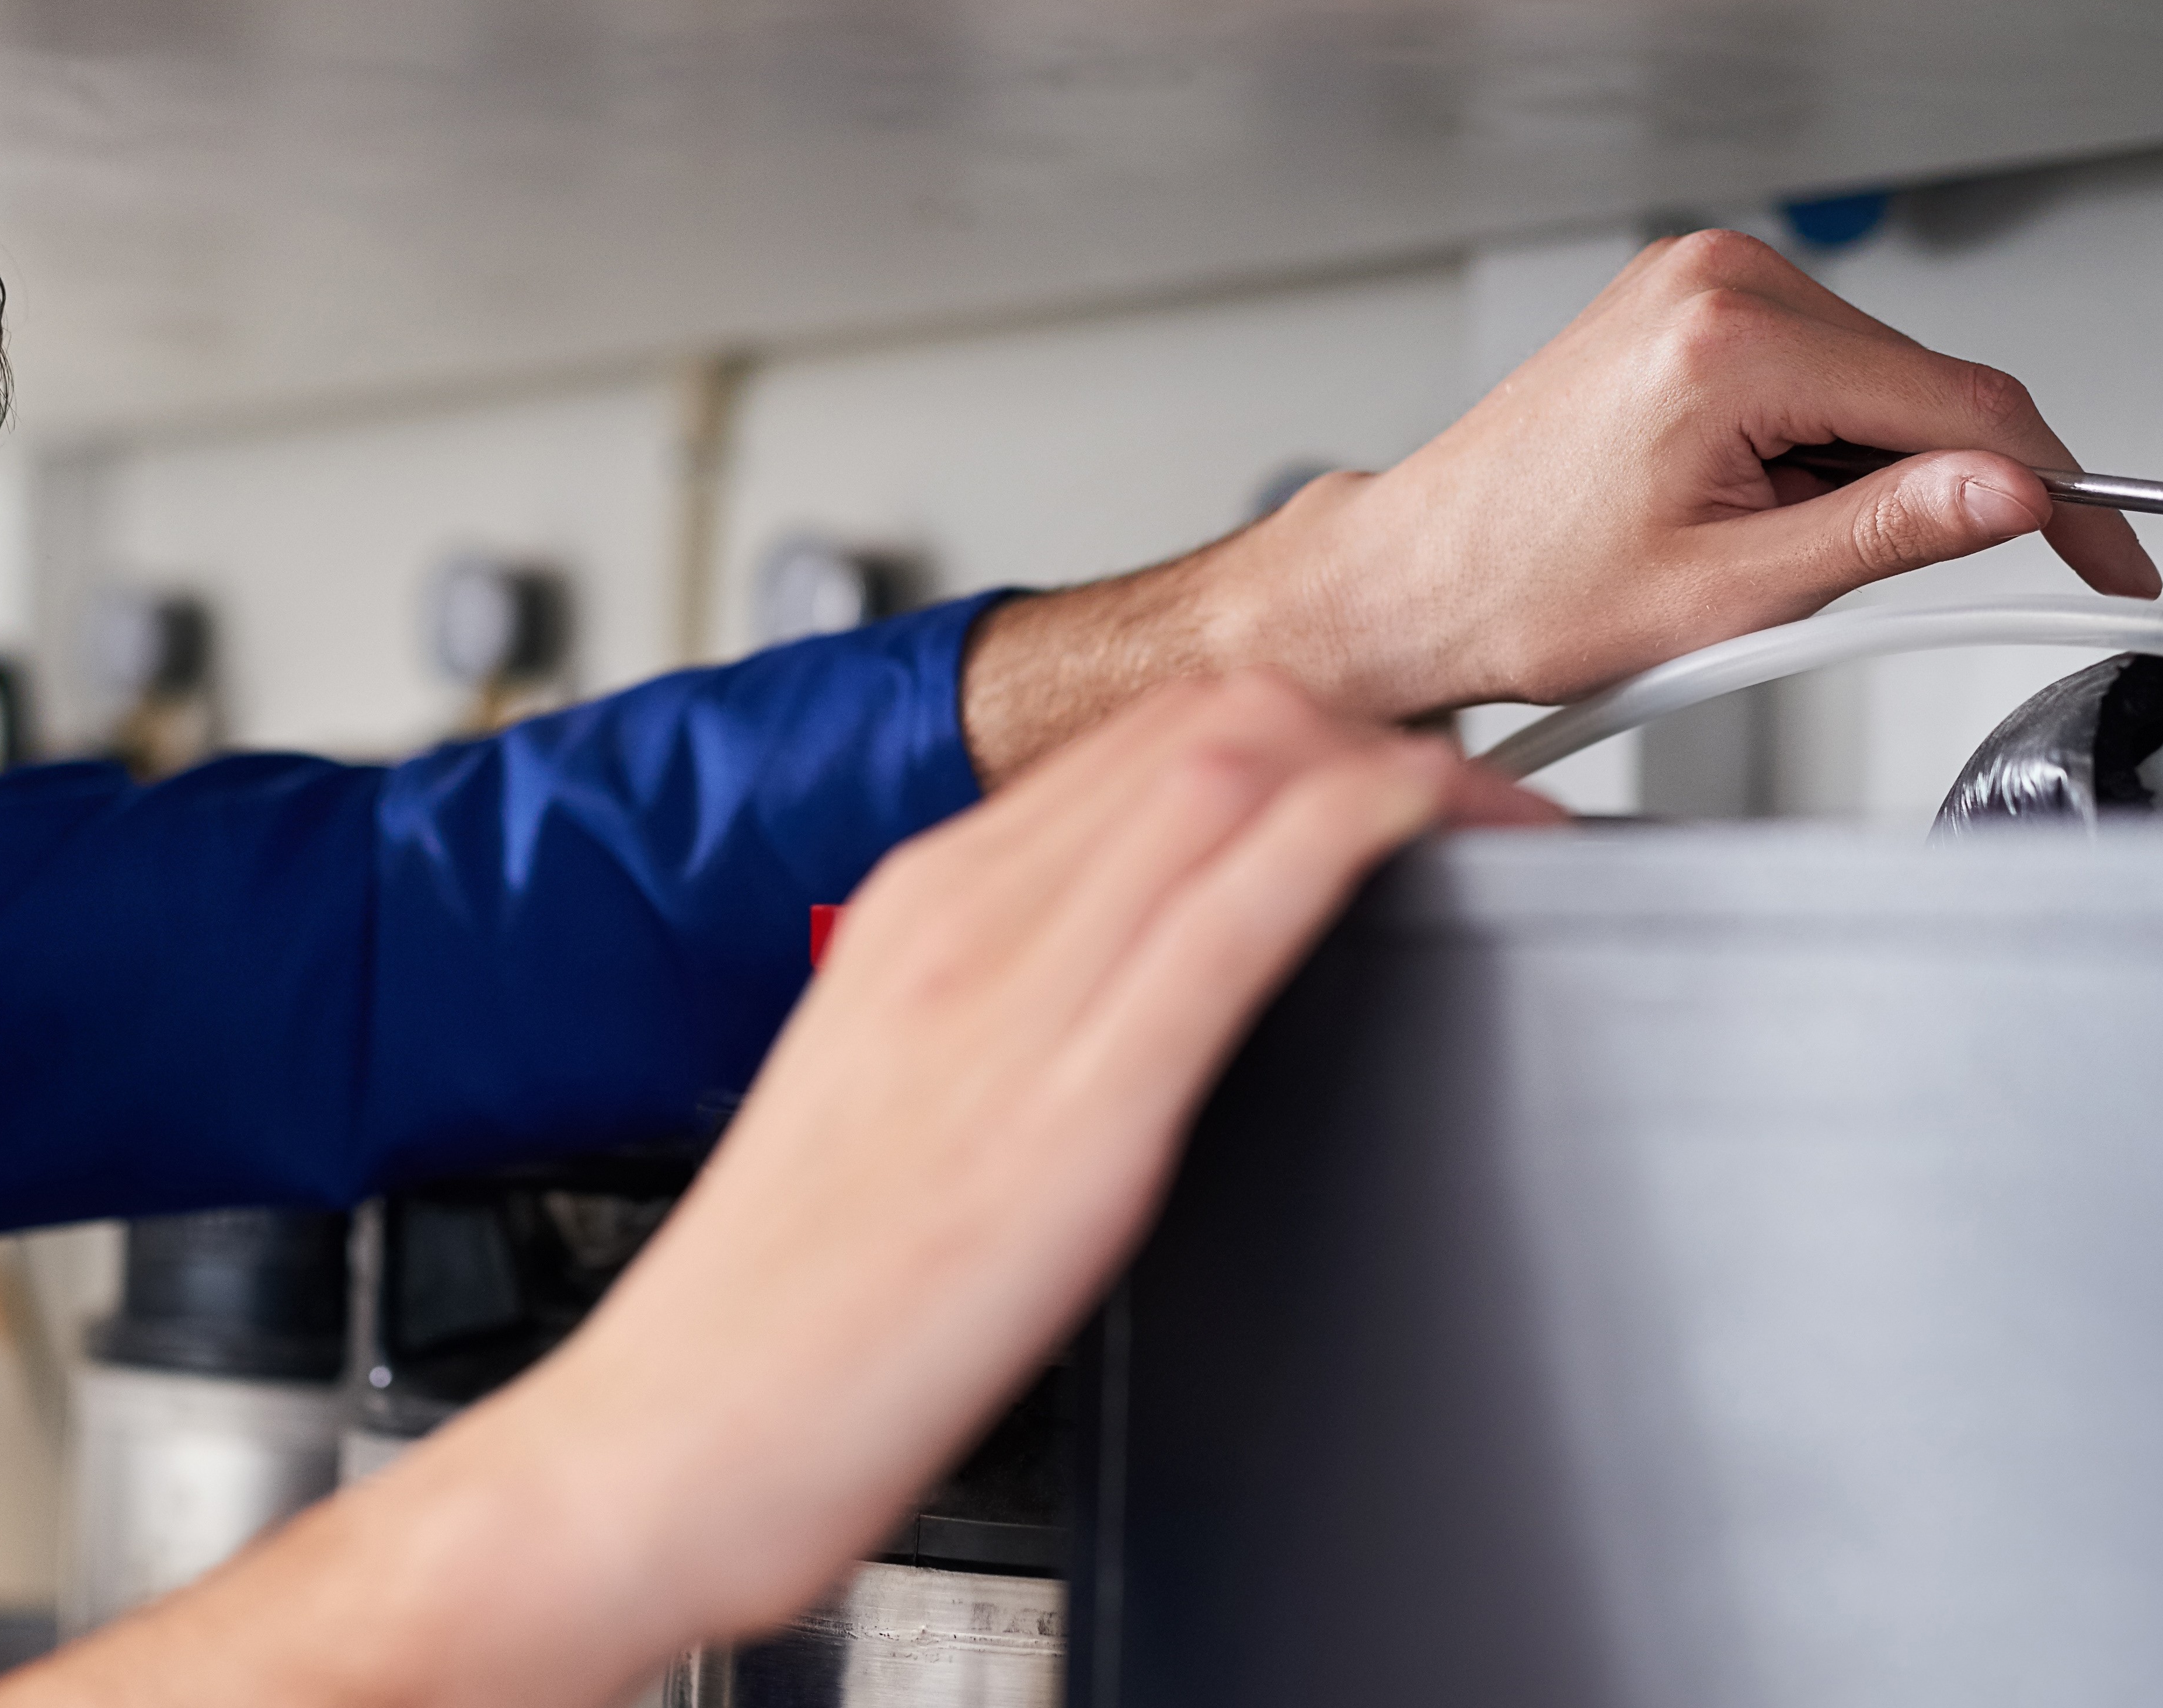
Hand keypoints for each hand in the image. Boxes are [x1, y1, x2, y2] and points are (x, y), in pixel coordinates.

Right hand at [0, 675, 1551, 1707]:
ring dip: (1396, 764)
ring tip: (1497, 814)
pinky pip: (1234, 915)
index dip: (1299, 728)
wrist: (665, 1440)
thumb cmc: (777, 1301)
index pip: (1142, 738)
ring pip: (1232, 773)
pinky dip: (1352, 841)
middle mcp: (965, 920)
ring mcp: (1015, 1002)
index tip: (1386, 777)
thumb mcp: (890, 1102)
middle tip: (1480, 794)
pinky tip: (1424, 836)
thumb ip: (1001, 1017)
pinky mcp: (1072, 1113)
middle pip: (1206, 721)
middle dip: (1371, 722)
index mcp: (919, 910)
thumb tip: (1123, 982)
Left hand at [964, 230, 2159, 773]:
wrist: (1413, 580)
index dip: (2062, 491)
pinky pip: (1817, 373)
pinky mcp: (1685, 302)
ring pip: (1878, 383)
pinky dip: (1820, 449)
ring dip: (1869, 476)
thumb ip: (1886, 537)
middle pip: (1928, 386)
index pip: (1965, 408)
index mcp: (1728, 341)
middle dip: (1946, 490)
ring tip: (1762, 557)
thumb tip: (2009, 496)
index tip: (2111, 551)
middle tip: (1895, 591)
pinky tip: (1749, 510)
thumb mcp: (1731, 596)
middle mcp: (1715, 281)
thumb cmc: (1522, 592)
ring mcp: (1697, 281)